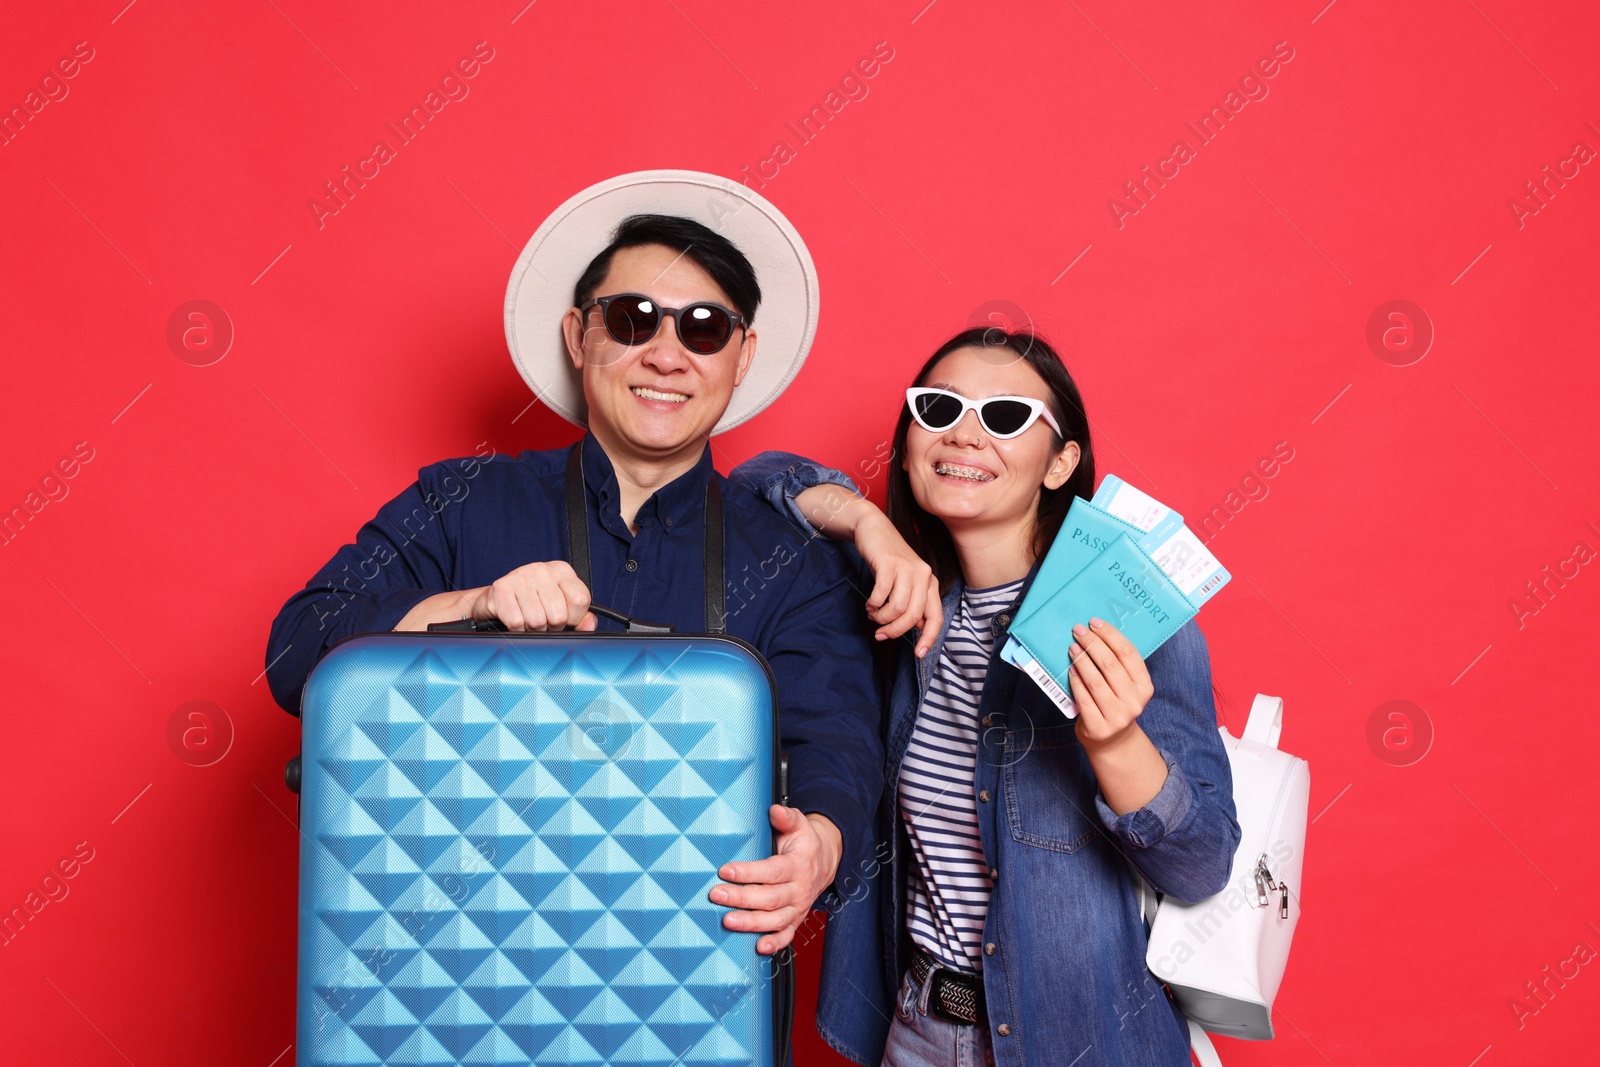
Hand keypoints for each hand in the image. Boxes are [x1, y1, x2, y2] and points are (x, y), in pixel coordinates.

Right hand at [466, 560, 596, 631]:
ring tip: (528, 620)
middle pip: (559, 615)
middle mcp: (542, 569)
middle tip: (543, 620)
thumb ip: (581, 618)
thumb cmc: (532, 603)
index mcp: (562, 571)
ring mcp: (521, 576)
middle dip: (551, 627)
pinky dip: (517, 629)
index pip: (580, 600)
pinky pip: (517, 622)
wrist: (495, 600)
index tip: (565, 618)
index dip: (574, 618)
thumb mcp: (562, 607)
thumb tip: (590, 624)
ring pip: (537, 621)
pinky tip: (515, 620)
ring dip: (533, 629)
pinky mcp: (502, 588)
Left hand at [709, 807, 841, 954]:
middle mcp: (799, 889)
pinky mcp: (796, 919)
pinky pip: (787, 936)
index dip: (748, 872)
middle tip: (716, 895)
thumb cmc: (804, 843)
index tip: (725, 870)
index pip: (772, 871)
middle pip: (769, 898)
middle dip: (741, 898)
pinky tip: (758, 948)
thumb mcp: (799, 824)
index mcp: (798, 864)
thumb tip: (774, 810)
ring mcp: (798, 907)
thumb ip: (786, 817)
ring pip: (775, 920)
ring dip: (751, 923)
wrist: (825, 861)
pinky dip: (774, 944)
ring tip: (728, 921)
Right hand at [855, 511, 942, 656]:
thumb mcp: (905, 582)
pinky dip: (873, 604)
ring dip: (882, 618)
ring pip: (898, 608)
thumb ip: (913, 602)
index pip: (936, 617)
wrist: (873, 528)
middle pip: (914, 616)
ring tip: (873, 615)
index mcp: (930, 583)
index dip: (928, 639)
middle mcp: (923, 575)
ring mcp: (907, 568)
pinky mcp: (889, 563)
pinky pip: (882, 594)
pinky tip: (869, 604)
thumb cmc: (889, 560)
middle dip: (895, 631)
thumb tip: (917, 627)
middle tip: (880, 634)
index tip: (918, 654)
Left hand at [1066, 617, 1154, 749]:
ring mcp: (1117, 716)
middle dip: (1092, 643)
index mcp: (1145, 687)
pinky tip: (1070, 669)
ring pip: (1095, 681)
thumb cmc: (1117, 705)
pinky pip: (1083, 697)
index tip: (1095, 622)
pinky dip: (1075, 680)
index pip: (1128, 654)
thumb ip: (1119, 665)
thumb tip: (1097, 632)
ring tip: (1073, 647)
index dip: (1110, 635)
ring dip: (1081, 660)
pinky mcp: (1098, 726)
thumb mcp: (1128, 687)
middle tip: (1078, 630)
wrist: (1114, 742)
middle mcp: (1134, 702)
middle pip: (1110, 665)